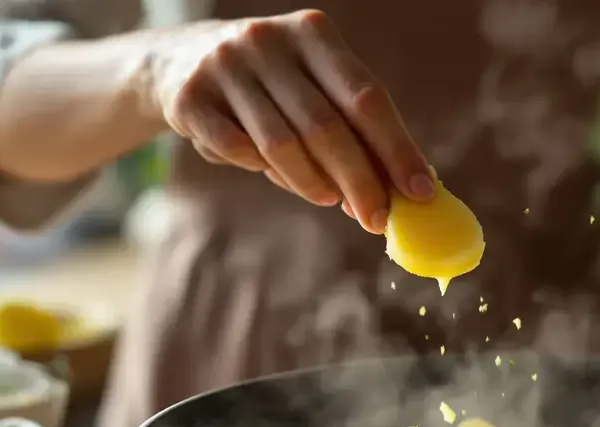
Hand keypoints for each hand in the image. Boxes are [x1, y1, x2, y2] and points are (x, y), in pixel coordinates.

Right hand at [140, 10, 433, 232]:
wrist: (179, 61)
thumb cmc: (272, 85)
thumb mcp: (313, 86)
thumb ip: (353, 128)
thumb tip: (401, 189)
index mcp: (312, 33)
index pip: (366, 97)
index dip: (396, 148)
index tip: (420, 192)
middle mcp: (267, 40)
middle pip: (325, 126)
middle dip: (359, 181)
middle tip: (377, 219)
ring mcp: (224, 65)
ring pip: (281, 145)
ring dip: (313, 183)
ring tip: (330, 200)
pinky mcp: (189, 97)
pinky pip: (237, 150)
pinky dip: (262, 170)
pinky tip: (274, 173)